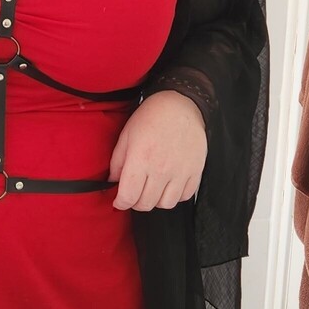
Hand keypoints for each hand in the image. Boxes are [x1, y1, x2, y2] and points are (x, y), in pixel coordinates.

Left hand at [107, 91, 206, 211]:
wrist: (180, 104)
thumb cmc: (152, 117)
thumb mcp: (126, 136)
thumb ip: (117, 162)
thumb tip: (113, 182)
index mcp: (141, 159)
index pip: (128, 196)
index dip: (120, 203)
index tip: (119, 201)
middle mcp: (161, 169)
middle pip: (146, 204)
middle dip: (136, 202)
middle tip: (135, 193)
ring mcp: (180, 172)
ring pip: (166, 204)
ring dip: (156, 201)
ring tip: (153, 189)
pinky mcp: (195, 171)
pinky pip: (185, 196)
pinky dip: (176, 195)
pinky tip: (169, 184)